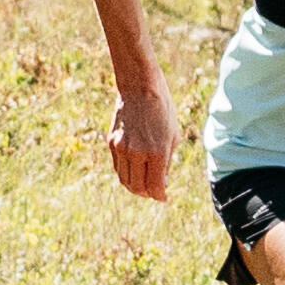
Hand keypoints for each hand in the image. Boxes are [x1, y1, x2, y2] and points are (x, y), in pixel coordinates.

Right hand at [103, 82, 172, 201]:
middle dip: (147, 194)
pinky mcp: (111, 143)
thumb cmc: (162, 109)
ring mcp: (121, 148)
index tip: (164, 197)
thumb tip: (162, 184)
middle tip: (154, 192)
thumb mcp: (173, 136)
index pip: (155, 187)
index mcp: (156, 152)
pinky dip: (126, 173)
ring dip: (135, 186)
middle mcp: (136, 153)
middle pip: (138, 188)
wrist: (139, 87)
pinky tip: (135, 169)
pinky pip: (118, 167)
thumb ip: (167, 162)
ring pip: (125, 180)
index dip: (160, 196)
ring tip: (145, 184)